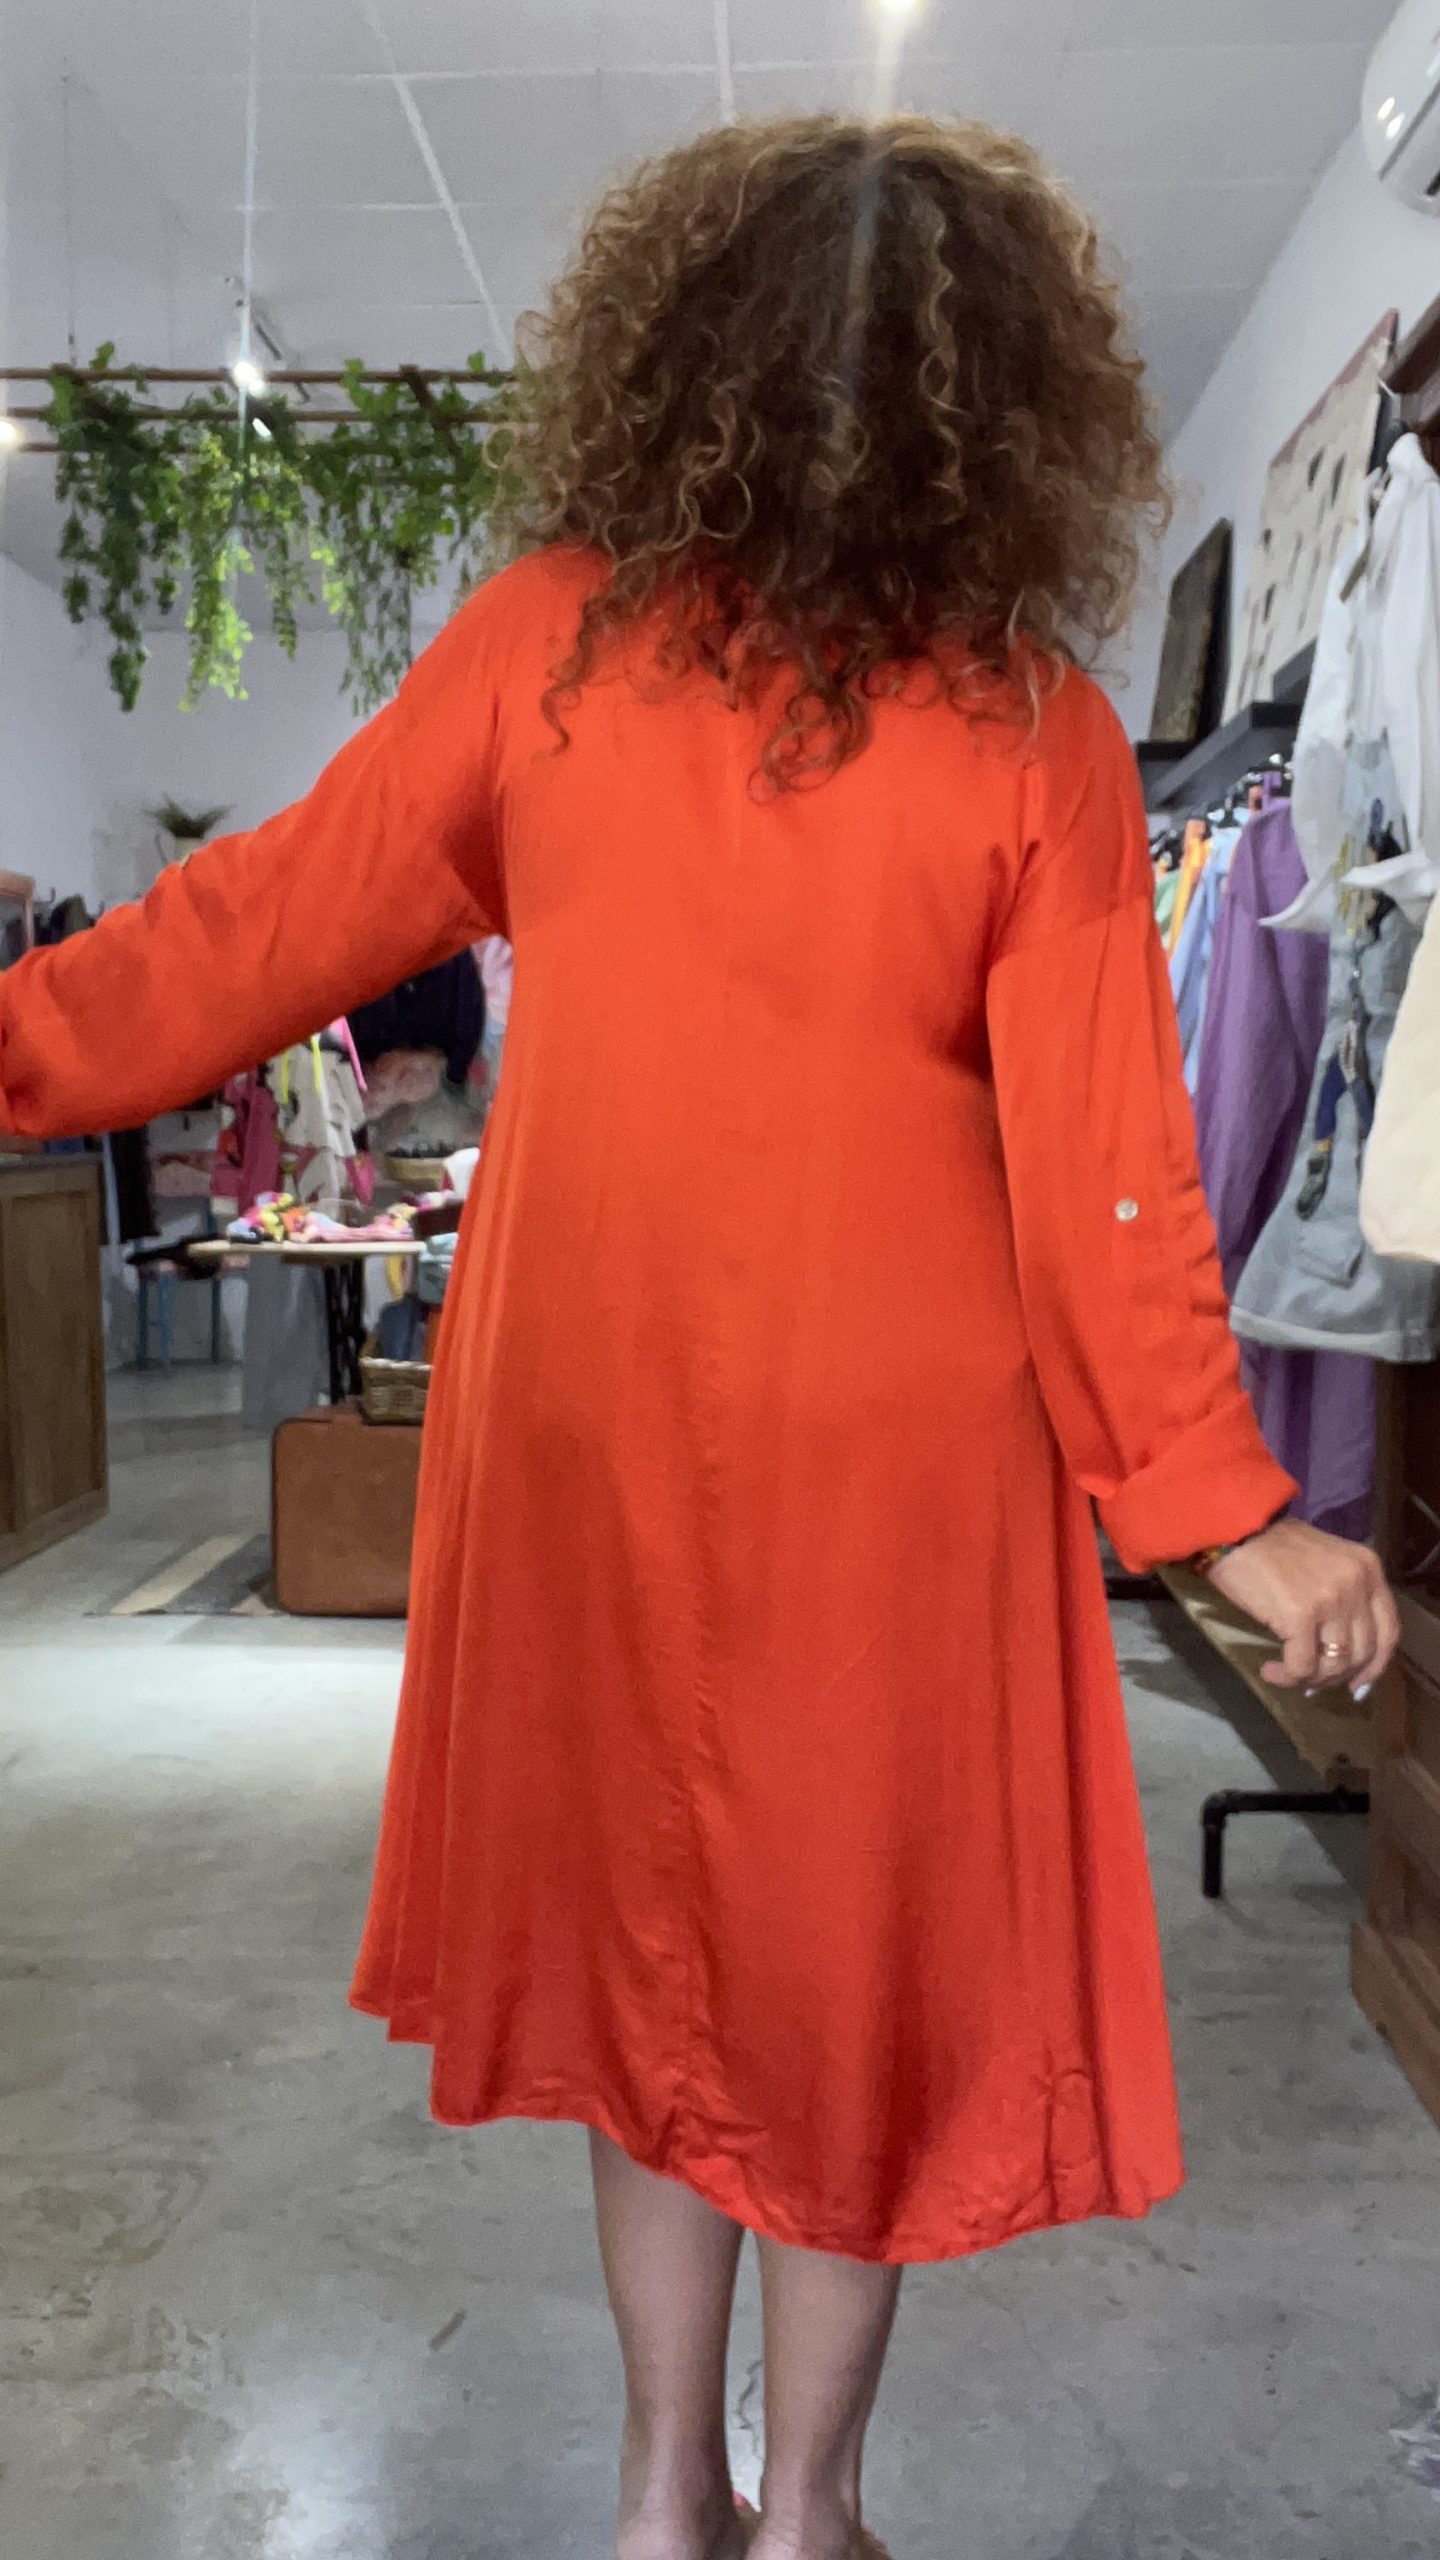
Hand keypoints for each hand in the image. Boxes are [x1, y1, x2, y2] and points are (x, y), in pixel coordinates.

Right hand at [1207, 1520, 1399, 1697]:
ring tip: (1288, 1673)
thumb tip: (1341, 1650)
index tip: (1356, 1682)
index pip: (1388, 1631)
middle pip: (1363, 1652)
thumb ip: (1345, 1595)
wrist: (1238, 1529)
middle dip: (1337, 1675)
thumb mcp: (1327, 1561)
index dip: (1375, 1665)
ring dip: (1311, 1678)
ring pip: (1335, 1664)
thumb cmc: (1274, 1545)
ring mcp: (1331, 1600)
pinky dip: (1287, 1676)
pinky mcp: (1300, 1616)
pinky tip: (1270, 1670)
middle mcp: (1357, 1584)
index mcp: (1368, 1570)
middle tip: (1312, 1680)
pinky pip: (1302, 1665)